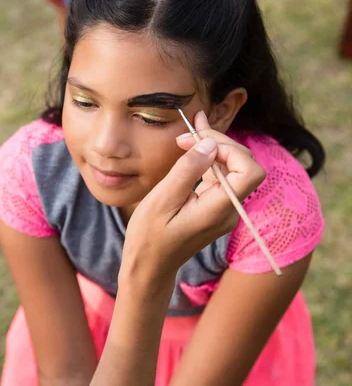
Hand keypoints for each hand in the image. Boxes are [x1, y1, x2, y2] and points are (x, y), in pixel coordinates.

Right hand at [120, 111, 265, 285]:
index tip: (198, 140)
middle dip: (219, 143)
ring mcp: (225, 210)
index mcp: (218, 210)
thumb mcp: (161, 200)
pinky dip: (208, 161)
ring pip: (233, 169)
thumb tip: (210, 143)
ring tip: (187, 136)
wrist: (150, 266)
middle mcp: (229, 211)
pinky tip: (190, 150)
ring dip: (213, 149)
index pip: (249, 171)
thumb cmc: (149, 237)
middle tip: (188, 132)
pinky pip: (221, 178)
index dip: (230, 149)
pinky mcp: (216, 208)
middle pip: (243, 165)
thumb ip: (187, 170)